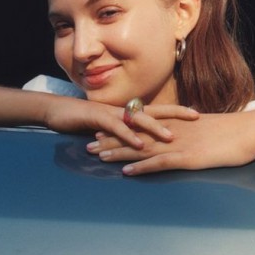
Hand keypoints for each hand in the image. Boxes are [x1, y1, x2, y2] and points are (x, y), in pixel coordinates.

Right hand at [43, 96, 198, 149]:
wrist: (56, 111)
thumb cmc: (83, 121)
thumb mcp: (108, 129)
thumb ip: (124, 134)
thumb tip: (142, 143)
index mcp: (127, 112)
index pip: (157, 110)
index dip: (176, 111)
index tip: (197, 113)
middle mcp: (123, 110)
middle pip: (154, 110)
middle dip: (176, 113)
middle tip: (196, 116)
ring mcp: (111, 113)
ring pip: (137, 119)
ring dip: (155, 129)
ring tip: (172, 137)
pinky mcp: (98, 118)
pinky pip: (116, 128)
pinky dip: (128, 136)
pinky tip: (139, 145)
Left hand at [87, 112, 254, 174]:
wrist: (249, 132)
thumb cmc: (234, 132)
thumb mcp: (208, 129)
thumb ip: (193, 133)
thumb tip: (187, 137)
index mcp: (177, 124)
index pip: (143, 126)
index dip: (122, 129)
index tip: (105, 131)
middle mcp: (173, 132)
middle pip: (135, 136)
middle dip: (111, 139)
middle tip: (89, 143)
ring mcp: (179, 145)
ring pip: (141, 148)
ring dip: (118, 153)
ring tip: (97, 156)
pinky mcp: (187, 158)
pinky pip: (159, 163)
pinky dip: (141, 167)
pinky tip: (126, 172)